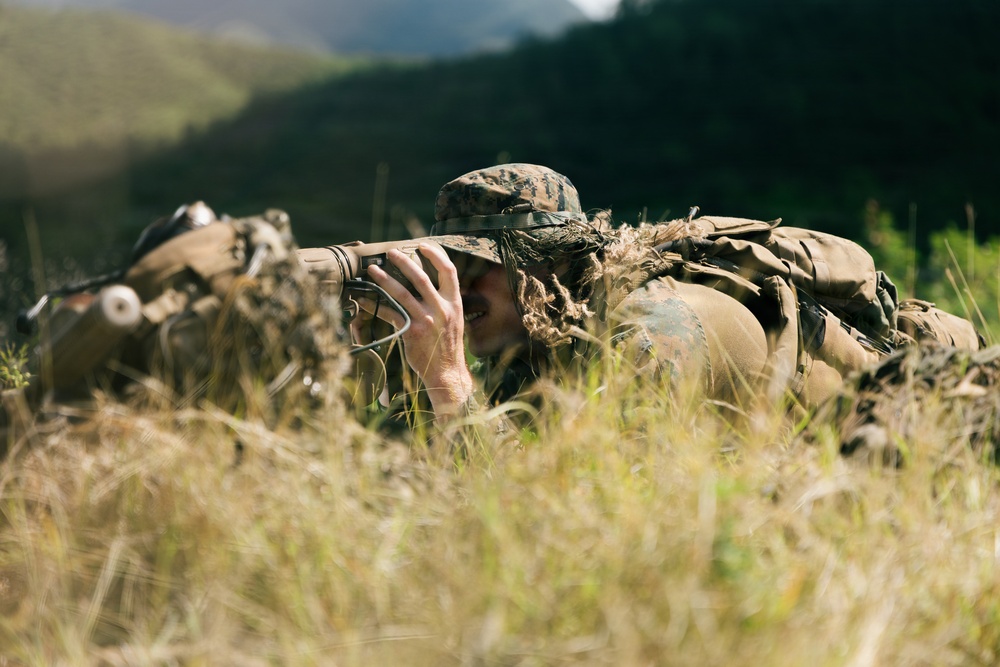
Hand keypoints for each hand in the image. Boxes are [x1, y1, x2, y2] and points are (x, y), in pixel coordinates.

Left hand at [354, 243, 474, 417]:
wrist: (447, 374)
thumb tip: (430, 286)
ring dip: (385, 279)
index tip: (422, 246)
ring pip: (402, 293)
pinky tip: (363, 300)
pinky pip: (390, 314)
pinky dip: (375, 305)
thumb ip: (444, 303)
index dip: (436, 255)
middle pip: (421, 277)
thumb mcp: (455, 321)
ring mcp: (426, 320)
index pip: (449, 271)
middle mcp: (441, 309)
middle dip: (404, 261)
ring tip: (372, 270)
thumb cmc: (448, 347)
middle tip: (391, 252)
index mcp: (454, 303)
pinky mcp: (412, 332)